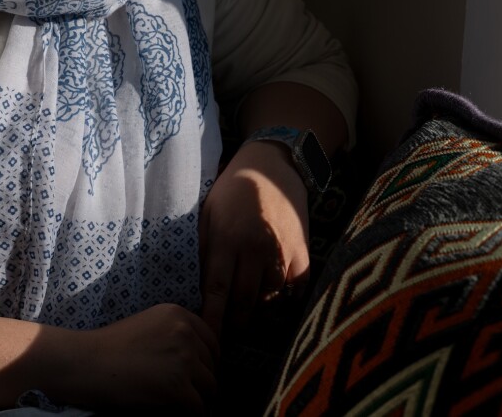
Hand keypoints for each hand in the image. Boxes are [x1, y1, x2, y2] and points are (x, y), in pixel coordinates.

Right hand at [80, 303, 218, 413]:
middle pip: (213, 364)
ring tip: (195, 409)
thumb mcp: (148, 324)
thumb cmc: (109, 347)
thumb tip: (195, 357)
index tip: (203, 374)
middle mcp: (185, 332)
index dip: (209, 360)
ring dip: (204, 400)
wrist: (86, 362)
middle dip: (206, 381)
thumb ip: (173, 333)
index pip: (212, 340)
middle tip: (198, 394)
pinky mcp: (177, 387)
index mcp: (178, 314)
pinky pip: (200, 408)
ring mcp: (183, 359)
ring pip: (211, 387)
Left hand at [199, 140, 309, 338]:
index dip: (213, 318)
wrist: (272, 166)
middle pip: (246, 301)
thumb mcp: (207, 213)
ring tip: (250, 314)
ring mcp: (282, 251)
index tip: (207, 335)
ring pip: (271, 297)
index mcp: (227, 239)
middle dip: (236, 322)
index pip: (218, 289)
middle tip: (229, 333)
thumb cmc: (232, 190)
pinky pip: (296, 287)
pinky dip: (286, 297)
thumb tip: (199, 286)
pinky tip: (276, 298)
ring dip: (259, 310)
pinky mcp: (302, 250)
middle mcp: (256, 248)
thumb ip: (205, 249)